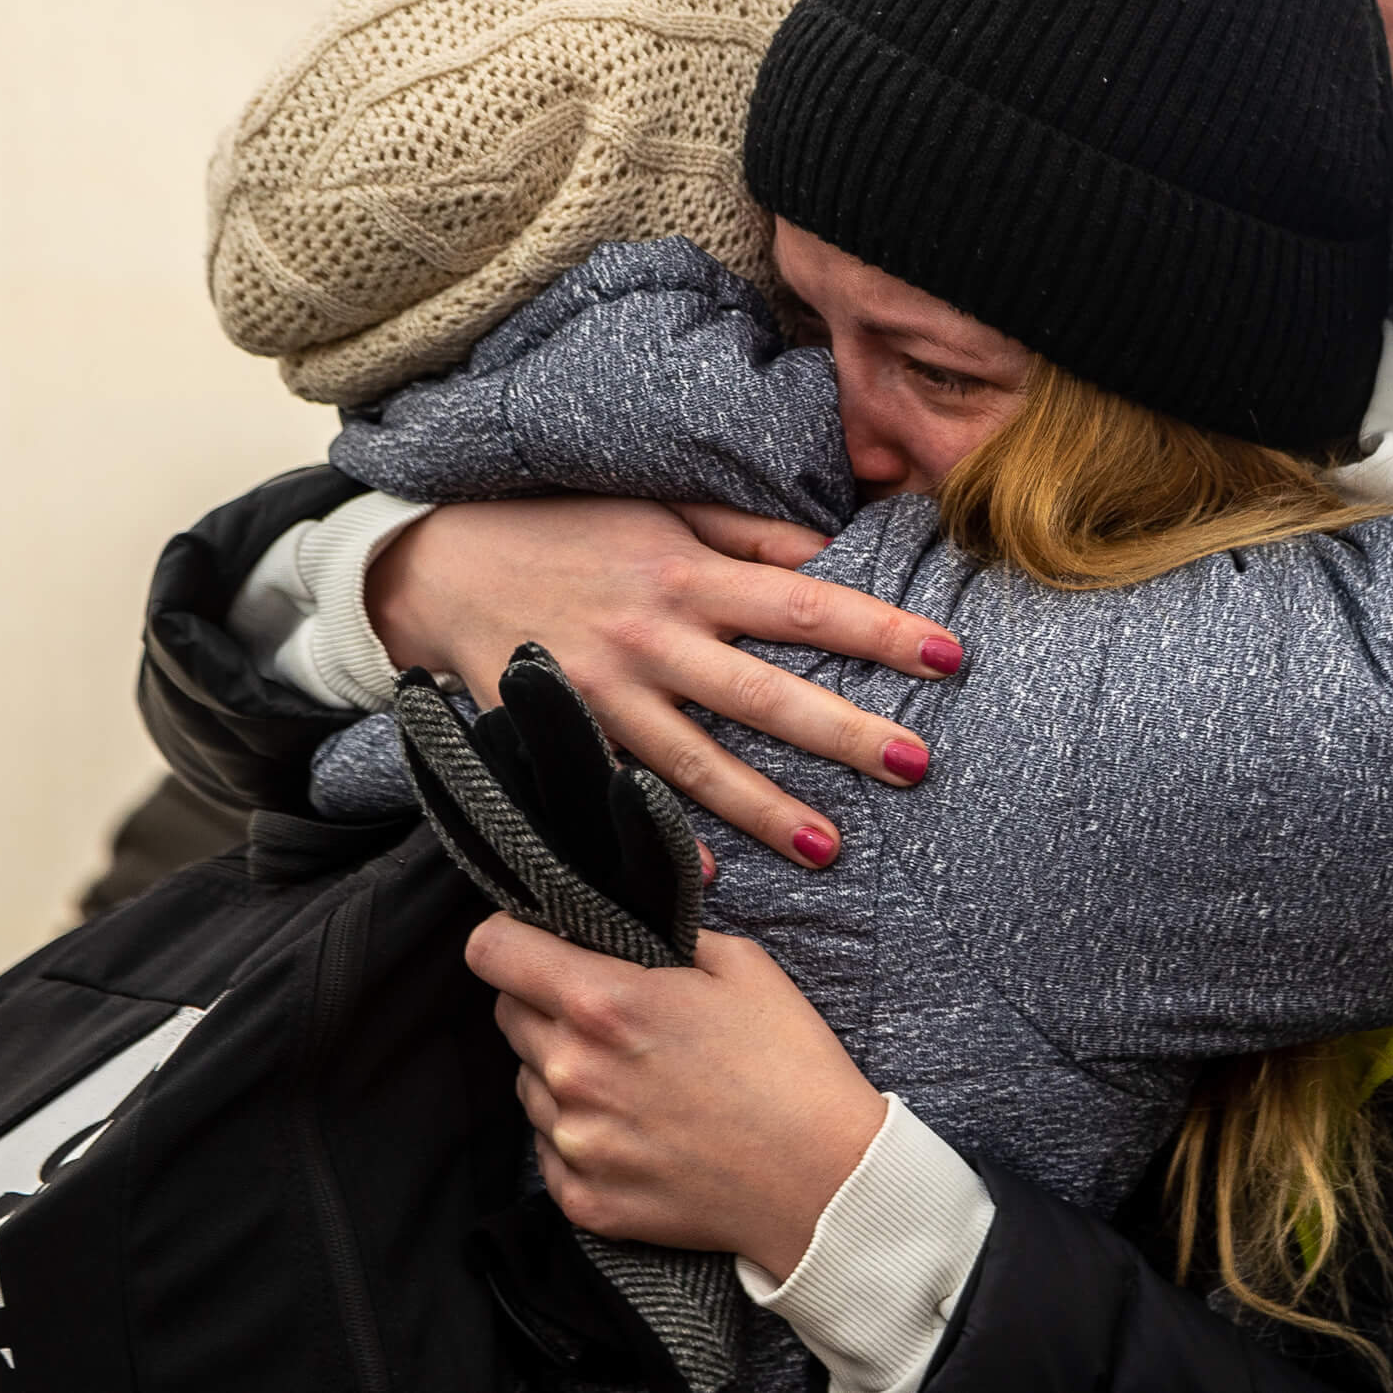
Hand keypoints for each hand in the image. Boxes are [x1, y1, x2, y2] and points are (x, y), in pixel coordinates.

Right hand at [369, 496, 962, 867]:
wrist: (442, 566)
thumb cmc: (570, 533)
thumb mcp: (663, 512)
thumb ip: (750, 537)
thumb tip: (832, 555)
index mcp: (687, 577)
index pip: (804, 606)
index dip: (879, 630)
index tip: (950, 656)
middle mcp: (652, 639)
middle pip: (764, 694)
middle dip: (843, 733)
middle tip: (917, 765)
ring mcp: (603, 697)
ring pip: (696, 761)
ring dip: (766, 809)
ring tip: (832, 848)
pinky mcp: (560, 739)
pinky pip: (620, 799)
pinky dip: (661, 840)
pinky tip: (710, 881)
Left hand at [467, 914, 887, 1280]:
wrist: (823, 1182)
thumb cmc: (790, 1067)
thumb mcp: (743, 966)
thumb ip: (667, 937)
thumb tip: (628, 930)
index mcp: (603, 1003)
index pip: (492, 950)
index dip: (511, 936)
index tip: (536, 942)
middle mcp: (571, 1072)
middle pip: (508, 1014)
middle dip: (545, 1002)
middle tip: (611, 1015)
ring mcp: (573, 1142)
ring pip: (528, 1081)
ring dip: (563, 1070)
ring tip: (636, 1079)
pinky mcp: (581, 1198)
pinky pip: (550, 1147)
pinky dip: (581, 1133)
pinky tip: (640, 1128)